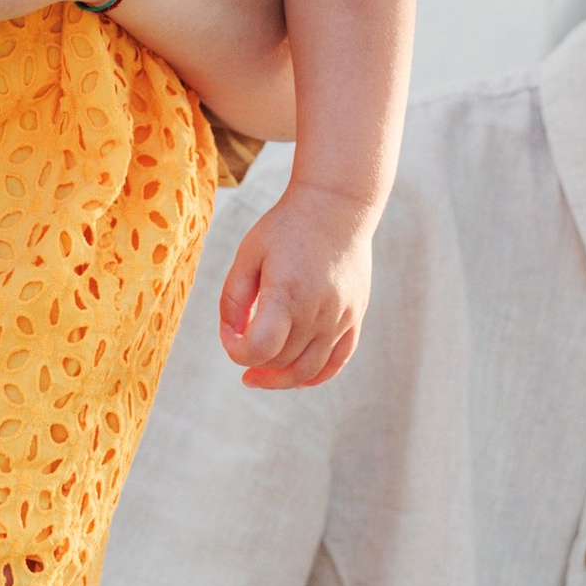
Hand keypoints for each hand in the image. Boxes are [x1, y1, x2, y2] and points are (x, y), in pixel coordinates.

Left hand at [218, 182, 372, 388]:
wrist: (337, 206)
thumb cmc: (287, 227)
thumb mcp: (249, 254)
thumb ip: (233, 298)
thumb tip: (232, 335)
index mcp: (287, 294)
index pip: (259, 349)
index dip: (237, 351)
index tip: (230, 335)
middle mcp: (318, 312)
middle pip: (282, 361)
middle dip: (254, 362)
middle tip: (240, 348)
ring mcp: (341, 317)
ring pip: (309, 369)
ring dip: (281, 379)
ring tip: (260, 374)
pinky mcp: (355, 317)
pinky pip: (337, 361)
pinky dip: (315, 376)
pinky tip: (296, 378)